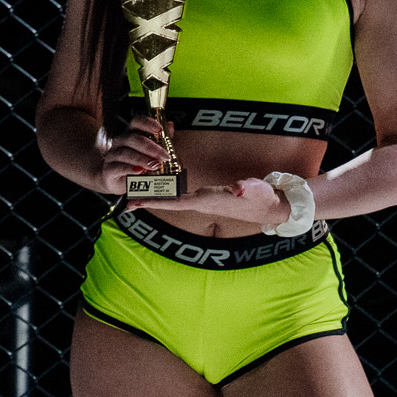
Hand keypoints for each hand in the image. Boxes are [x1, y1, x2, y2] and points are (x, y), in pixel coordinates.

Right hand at [98, 114, 166, 194]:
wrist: (120, 183)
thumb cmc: (138, 164)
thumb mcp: (152, 153)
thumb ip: (162, 140)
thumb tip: (170, 125)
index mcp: (131, 134)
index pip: (137, 122)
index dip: (148, 123)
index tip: (160, 130)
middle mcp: (120, 142)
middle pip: (133, 138)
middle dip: (151, 147)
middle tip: (165, 156)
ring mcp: (112, 155)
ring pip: (125, 153)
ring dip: (142, 159)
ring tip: (155, 165)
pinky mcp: (108, 170)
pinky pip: (117, 167)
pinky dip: (129, 169)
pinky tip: (140, 171)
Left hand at [144, 177, 286, 228]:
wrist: (269, 207)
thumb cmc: (261, 197)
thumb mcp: (255, 190)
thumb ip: (246, 189)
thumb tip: (239, 190)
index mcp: (208, 200)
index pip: (176, 201)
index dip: (155, 200)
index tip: (136, 201)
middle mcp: (202, 203)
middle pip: (170, 203)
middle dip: (149, 201)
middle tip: (127, 199)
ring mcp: (205, 202)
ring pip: (174, 201)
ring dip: (156, 198)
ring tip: (137, 194)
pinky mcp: (208, 199)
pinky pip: (183, 197)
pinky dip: (169, 194)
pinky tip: (163, 191)